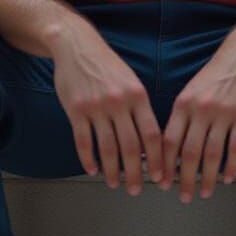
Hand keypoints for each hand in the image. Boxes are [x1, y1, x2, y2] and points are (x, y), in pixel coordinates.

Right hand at [51, 22, 163, 195]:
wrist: (78, 45)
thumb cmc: (107, 65)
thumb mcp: (131, 80)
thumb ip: (139, 108)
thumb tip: (148, 142)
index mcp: (137, 94)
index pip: (151, 134)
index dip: (156, 159)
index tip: (159, 176)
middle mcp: (118, 102)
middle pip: (130, 146)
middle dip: (135, 173)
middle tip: (136, 189)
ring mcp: (96, 107)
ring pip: (107, 148)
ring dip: (112, 171)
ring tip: (114, 183)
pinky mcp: (76, 110)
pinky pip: (83, 141)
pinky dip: (88, 159)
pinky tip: (93, 169)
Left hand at [161, 31, 235, 202]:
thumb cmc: (216, 73)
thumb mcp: (192, 89)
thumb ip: (183, 115)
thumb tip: (169, 147)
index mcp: (184, 102)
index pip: (170, 140)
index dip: (164, 165)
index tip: (162, 182)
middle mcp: (202, 109)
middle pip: (190, 152)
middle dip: (185, 179)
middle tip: (184, 196)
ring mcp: (224, 113)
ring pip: (212, 154)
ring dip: (208, 178)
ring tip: (205, 193)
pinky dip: (231, 167)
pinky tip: (227, 178)